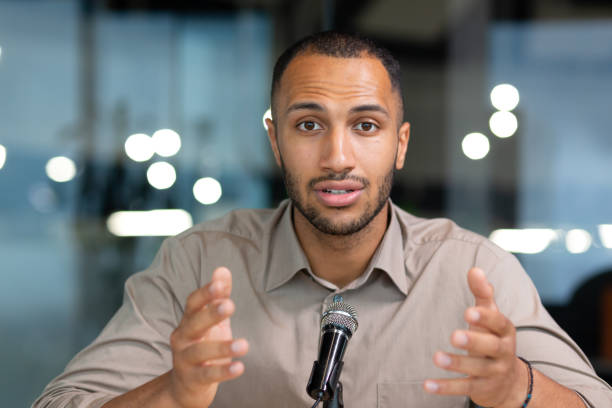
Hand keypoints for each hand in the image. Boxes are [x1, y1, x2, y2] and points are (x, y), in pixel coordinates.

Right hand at [168, 267, 248, 407]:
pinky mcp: (192, 379)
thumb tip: (222, 269)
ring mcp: (184, 359)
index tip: (220, 284)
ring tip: (244, 344)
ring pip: (200, 351)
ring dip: (222, 347)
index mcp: (189, 320)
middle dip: (211, 314)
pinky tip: (239, 367)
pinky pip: (207, 375)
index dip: (206, 293)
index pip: (193, 303)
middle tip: (230, 305)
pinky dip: (223, 372)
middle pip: (194, 323)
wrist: (185, 385)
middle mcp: (182, 338)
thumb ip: (219, 296)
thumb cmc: (202, 345)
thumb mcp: (212, 320)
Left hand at [424, 267, 526, 407]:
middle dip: (473, 342)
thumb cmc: (493, 338)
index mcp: (505, 331)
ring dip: (457, 363)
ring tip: (437, 357)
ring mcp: (493, 373)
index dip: (485, 318)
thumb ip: (483, 294)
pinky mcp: (481, 389)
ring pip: (477, 369)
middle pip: (491, 348)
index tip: (468, 311)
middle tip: (454, 336)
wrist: (510, 382)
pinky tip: (427, 385)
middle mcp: (503, 352)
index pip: (498, 323)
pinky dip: (445, 387)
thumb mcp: (491, 316)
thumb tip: (475, 269)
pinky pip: (464, 388)